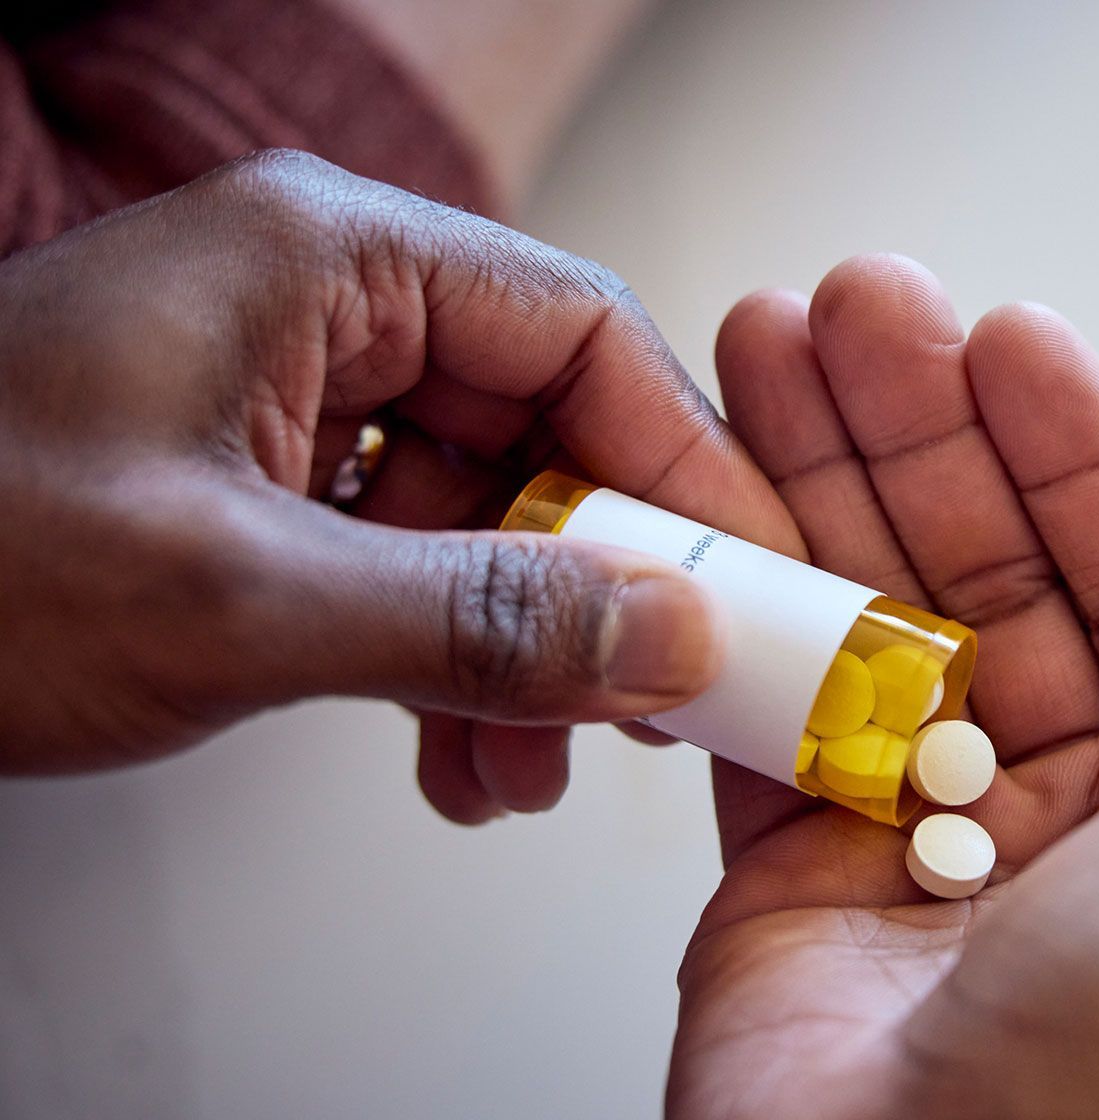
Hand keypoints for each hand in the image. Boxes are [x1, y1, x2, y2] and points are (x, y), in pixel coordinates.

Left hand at [0, 150, 795, 822]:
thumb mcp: (236, 600)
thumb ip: (476, 620)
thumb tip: (665, 634)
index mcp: (323, 263)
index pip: (582, 333)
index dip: (686, 465)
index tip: (746, 581)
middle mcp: (320, 309)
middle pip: (545, 426)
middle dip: (597, 584)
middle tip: (648, 694)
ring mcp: (286, 393)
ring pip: (483, 507)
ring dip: (522, 645)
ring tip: (525, 762)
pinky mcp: (259, 478)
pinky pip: (408, 553)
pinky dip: (445, 657)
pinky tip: (452, 748)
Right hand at [664, 256, 1098, 1119]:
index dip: (1077, 447)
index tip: (1005, 340)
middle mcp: (1077, 817)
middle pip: (994, 575)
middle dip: (925, 434)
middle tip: (860, 314)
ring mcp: (929, 840)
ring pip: (874, 623)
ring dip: (819, 485)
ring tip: (770, 353)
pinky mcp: (799, 875)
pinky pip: (766, 710)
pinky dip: (735, 607)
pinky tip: (712, 499)